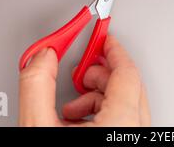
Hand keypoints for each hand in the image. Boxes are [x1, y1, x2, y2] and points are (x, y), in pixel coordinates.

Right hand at [19, 35, 150, 126]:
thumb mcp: (38, 126)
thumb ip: (38, 85)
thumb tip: (42, 57)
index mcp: (121, 123)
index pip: (127, 72)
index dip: (111, 49)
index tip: (102, 37)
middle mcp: (135, 132)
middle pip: (128, 86)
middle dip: (100, 74)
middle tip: (80, 71)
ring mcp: (135, 139)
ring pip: (127, 104)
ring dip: (99, 96)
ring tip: (72, 106)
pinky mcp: (128, 145)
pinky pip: (125, 120)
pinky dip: (104, 114)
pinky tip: (79, 122)